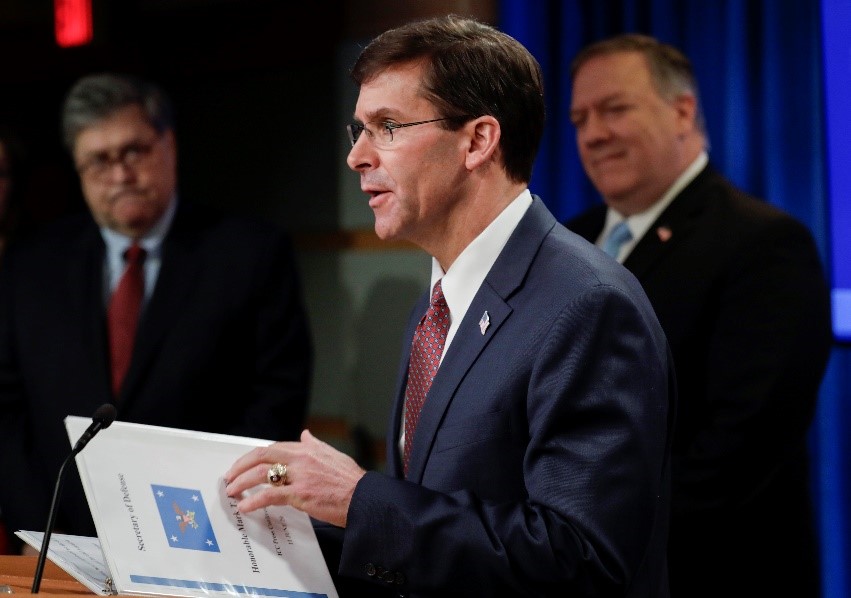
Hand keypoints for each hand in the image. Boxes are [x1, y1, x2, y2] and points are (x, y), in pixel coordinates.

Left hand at [224, 429, 365, 527]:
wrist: (364, 498)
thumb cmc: (351, 480)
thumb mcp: (333, 455)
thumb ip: (316, 445)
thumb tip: (306, 434)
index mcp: (308, 449)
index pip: (273, 448)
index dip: (255, 457)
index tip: (245, 465)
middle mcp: (301, 458)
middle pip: (261, 456)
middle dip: (241, 465)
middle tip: (230, 476)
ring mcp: (300, 476)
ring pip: (261, 474)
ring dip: (242, 482)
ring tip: (233, 491)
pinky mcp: (300, 494)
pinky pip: (270, 495)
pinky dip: (254, 500)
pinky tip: (245, 506)